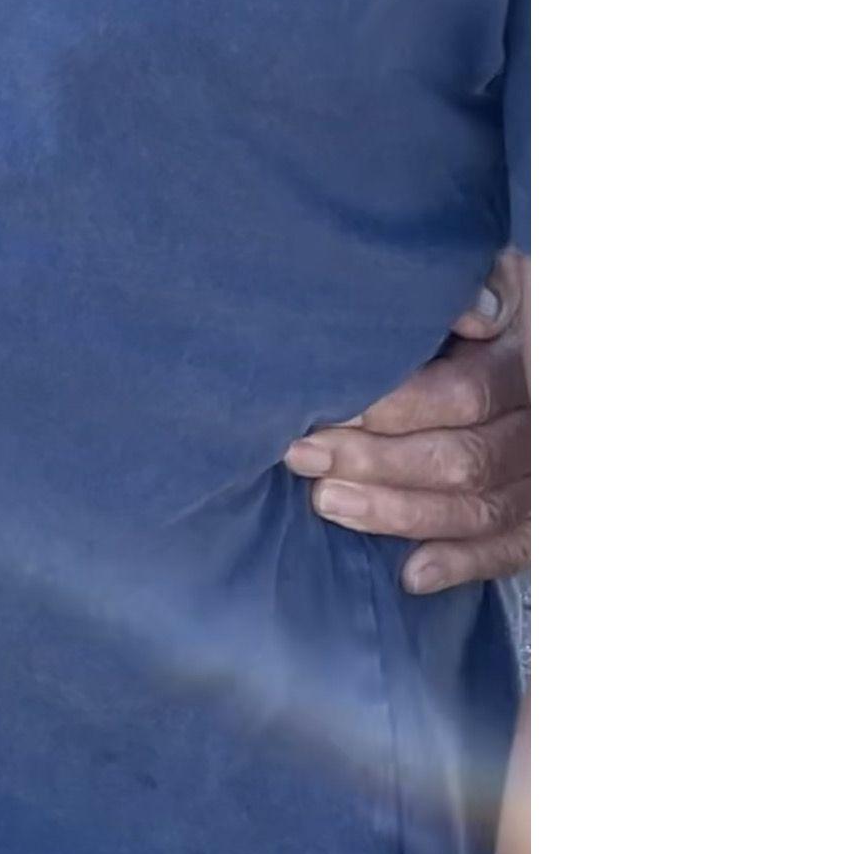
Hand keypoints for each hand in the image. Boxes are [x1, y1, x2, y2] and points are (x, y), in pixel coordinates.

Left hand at [284, 250, 528, 593]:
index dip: (394, 407)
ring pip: (479, 508)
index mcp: (532, 360)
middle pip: (464, 457)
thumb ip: (487, 287)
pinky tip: (411, 575)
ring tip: (326, 502)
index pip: (463, 395)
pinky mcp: (549, 514)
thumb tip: (473, 318)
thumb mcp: (508, 278)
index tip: (329, 409)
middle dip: (375, 461)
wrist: (553, 343)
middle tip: (301, 455)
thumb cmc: (509, 306)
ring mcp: (552, 475)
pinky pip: (515, 550)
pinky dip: (465, 564)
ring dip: (400, 513)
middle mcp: (547, 424)